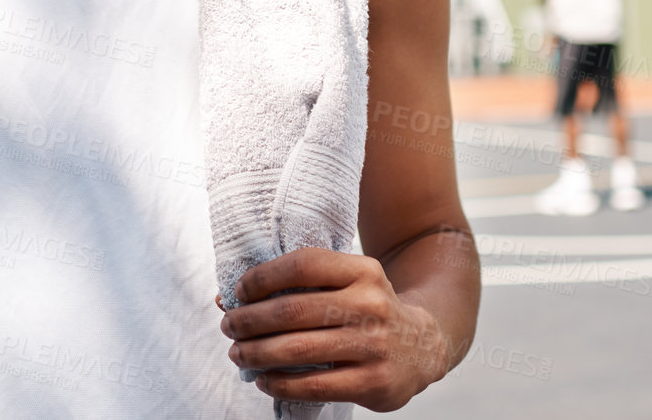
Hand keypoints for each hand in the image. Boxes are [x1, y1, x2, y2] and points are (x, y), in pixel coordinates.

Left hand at [215, 247, 447, 410]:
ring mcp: (374, 345)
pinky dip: (280, 382)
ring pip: (298, 350)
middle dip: (250, 320)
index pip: (303, 265)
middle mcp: (370, 304)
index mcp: (363, 271)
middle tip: (230, 326)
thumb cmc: (368, 310)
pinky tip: (264, 379)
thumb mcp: (349, 284)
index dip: (263, 277)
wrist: (423, 346)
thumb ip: (301, 285)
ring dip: (257, 353)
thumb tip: (228, 297)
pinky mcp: (373, 382)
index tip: (239, 292)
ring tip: (239, 353)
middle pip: (293, 311)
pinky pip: (314, 385)